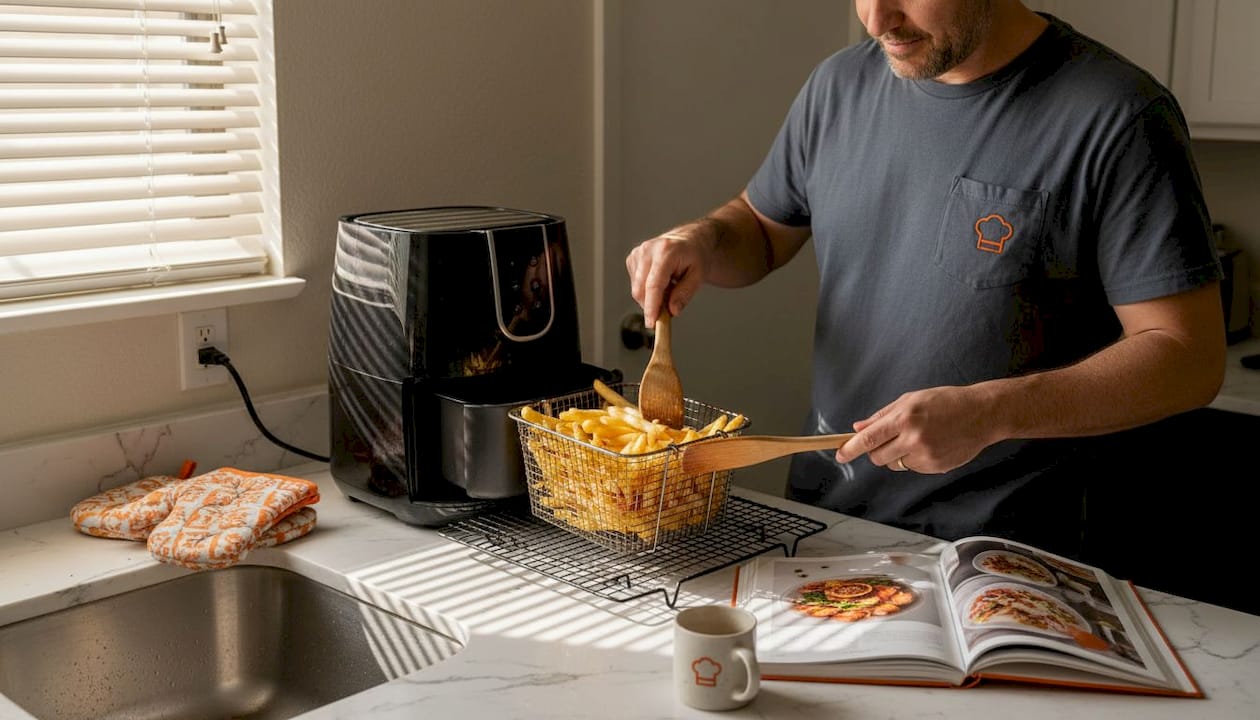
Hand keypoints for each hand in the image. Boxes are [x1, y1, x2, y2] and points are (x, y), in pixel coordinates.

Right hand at [625, 222, 714, 325]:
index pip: (653, 284)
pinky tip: (661, 283)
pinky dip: (647, 290)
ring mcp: (638, 253)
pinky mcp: (632, 258)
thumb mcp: (698, 276)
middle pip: (640, 289)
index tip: (652, 323)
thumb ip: (685, 294)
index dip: (651, 307)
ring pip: (637, 289)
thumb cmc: (695, 257)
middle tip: (668, 311)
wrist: (689, 241)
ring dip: (651, 297)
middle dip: (651, 306)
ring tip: (669, 289)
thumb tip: (672, 311)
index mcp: (665, 251)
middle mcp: (648, 250)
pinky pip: (635, 284)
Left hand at [833, 385, 996, 473]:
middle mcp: (914, 439)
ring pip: (895, 464)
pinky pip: (913, 468)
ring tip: (917, 437)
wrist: (982, 414)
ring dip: (897, 455)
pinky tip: (931, 444)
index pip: (869, 439)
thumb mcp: (911, 400)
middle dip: (876, 451)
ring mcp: (926, 456)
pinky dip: (915, 459)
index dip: (850, 449)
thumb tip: (858, 429)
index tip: (839, 455)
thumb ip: (882, 416)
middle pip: (878, 457)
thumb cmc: (946, 402)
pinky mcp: (936, 467)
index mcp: (904, 418)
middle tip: (888, 440)